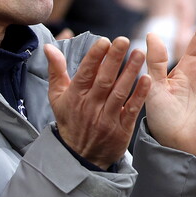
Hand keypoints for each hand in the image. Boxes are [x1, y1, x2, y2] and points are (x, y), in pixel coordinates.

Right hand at [45, 36, 151, 168]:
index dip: (94, 57)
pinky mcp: (121, 129)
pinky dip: (139, 95)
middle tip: (124, 40)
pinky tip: (147, 79)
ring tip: (139, 53)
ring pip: (119, 92)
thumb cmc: (70, 120)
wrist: (81, 156)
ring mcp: (107, 118)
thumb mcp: (57, 97)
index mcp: (75, 97)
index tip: (104, 41)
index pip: (85, 73)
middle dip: (114, 59)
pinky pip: (131, 109)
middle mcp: (91, 106)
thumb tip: (49, 47)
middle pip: (104, 80)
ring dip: (130, 72)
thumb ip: (55, 70)